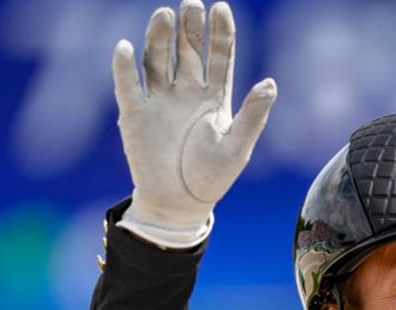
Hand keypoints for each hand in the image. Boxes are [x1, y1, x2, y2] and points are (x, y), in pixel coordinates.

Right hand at [113, 0, 276, 247]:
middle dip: (189, 27)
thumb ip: (253, 115)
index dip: (219, 32)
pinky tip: (126, 47)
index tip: (220, 7)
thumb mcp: (237, 147)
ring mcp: (159, 101)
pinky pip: (127, 85)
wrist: (178, 204)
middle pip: (187, 50)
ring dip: (159, 37)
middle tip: (190, 4)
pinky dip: (124, 67)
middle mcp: (186, 91)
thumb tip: (271, 83)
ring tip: (164, 15)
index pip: (219, 55)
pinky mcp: (134, 115)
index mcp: (214, 96)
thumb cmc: (211, 177)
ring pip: (157, 59)